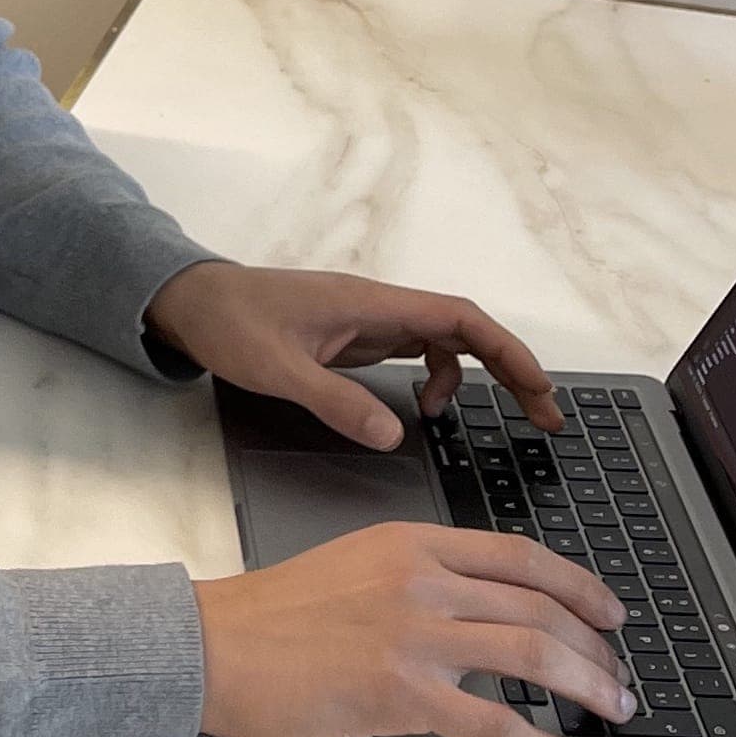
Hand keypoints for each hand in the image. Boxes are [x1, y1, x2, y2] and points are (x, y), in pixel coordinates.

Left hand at [147, 260, 560, 448]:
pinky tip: (423, 410)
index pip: (461, 319)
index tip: (539, 390)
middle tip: (545, 417)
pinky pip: (415, 353)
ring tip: (495, 420)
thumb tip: (393, 435)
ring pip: (444, 343)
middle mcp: (379, 307)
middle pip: (466, 331)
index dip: (507, 352)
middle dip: (511, 369)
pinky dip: (434, 378)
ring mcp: (368, 322)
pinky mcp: (354, 337)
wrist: (190, 301)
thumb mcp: (278, 369)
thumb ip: (334, 400)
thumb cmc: (230, 322)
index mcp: (371, 303)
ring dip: (476, 376)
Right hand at [193, 525, 629, 736]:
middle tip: (619, 678)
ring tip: (615, 713)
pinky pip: (497, 726)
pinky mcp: (401, 693)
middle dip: (595, 646)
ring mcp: (414, 635)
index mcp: (411, 544)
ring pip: (532, 654)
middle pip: (539, 605)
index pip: (520, 557)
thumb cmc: (271, 617)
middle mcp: (421, 580)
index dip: (579, 586)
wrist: (212, 646)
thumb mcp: (354, 567)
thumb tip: (476, 617)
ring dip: (588, 686)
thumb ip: (415, 580)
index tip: (610, 613)